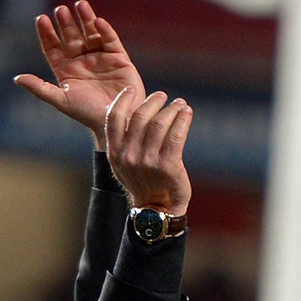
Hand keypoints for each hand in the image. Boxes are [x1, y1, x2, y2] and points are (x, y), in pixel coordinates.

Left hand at [13, 1, 145, 146]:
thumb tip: (17, 79)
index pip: (53, 47)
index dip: (47, 33)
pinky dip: (105, 31)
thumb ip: (40, 88)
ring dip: (85, 19)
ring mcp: (100, 58)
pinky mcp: (119, 59)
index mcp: (66, 70)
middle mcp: (82, 61)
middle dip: (65, 23)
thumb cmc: (88, 114)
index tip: (41, 19)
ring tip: (80, 4)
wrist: (117, 122)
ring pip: (91, 33)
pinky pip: (111, 40)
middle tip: (60, 10)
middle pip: (71, 36)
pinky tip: (98, 22)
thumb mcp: (61, 100)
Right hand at [104, 86, 191, 215]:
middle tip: (163, 96)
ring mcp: (148, 161)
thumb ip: (123, 141)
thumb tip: (134, 111)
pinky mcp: (168, 165)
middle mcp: (129, 156)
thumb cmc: (142, 183)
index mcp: (115, 153)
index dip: (123, 100)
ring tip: (180, 104)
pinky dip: (183, 120)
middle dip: (153, 102)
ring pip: (160, 123)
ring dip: (172, 109)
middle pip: (140, 116)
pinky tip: (187, 114)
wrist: (157, 210)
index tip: (131, 89)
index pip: (114, 118)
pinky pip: (177, 135)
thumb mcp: (123, 164)